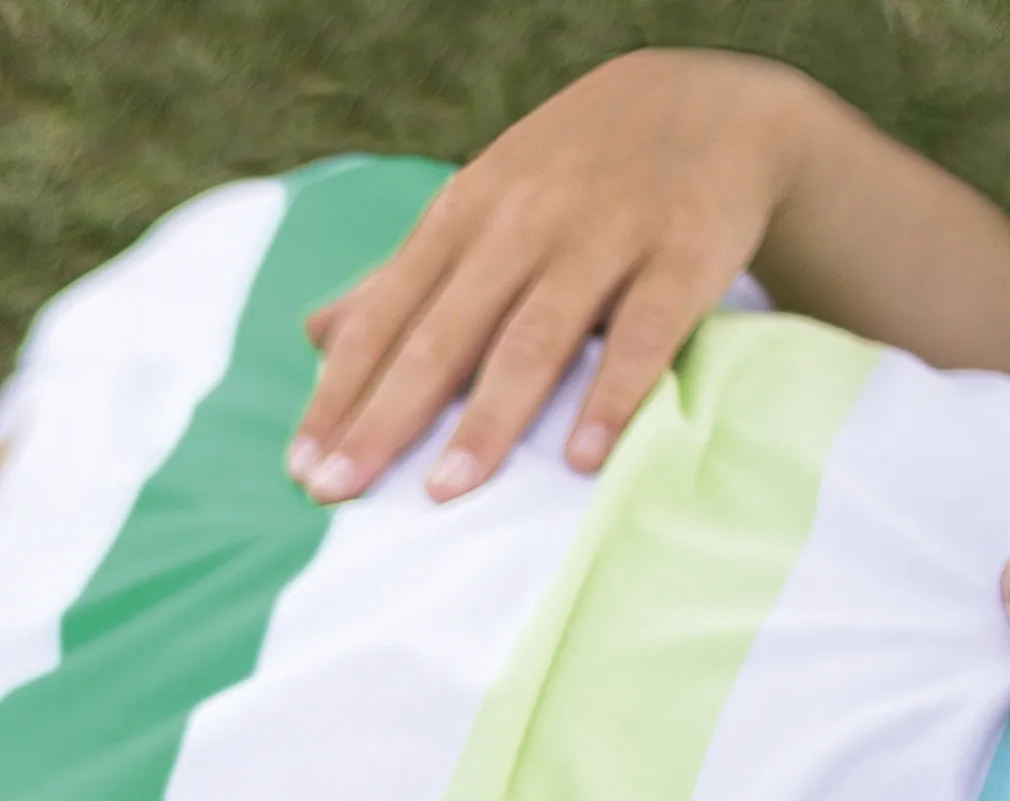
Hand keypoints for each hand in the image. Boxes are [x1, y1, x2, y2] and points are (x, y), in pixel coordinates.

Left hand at [293, 49, 813, 503]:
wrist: (707, 101)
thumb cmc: (568, 174)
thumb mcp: (479, 206)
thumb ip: (404, 279)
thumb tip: (314, 336)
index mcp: (461, 217)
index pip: (384, 317)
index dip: (340, 392)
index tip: (302, 466)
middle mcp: (522, 224)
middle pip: (442, 336)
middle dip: (385, 417)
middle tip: (336, 490)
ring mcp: (604, 236)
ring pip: (534, 338)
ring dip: (487, 419)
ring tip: (445, 491)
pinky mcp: (684, 252)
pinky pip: (643, 334)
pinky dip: (612, 396)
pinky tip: (583, 458)